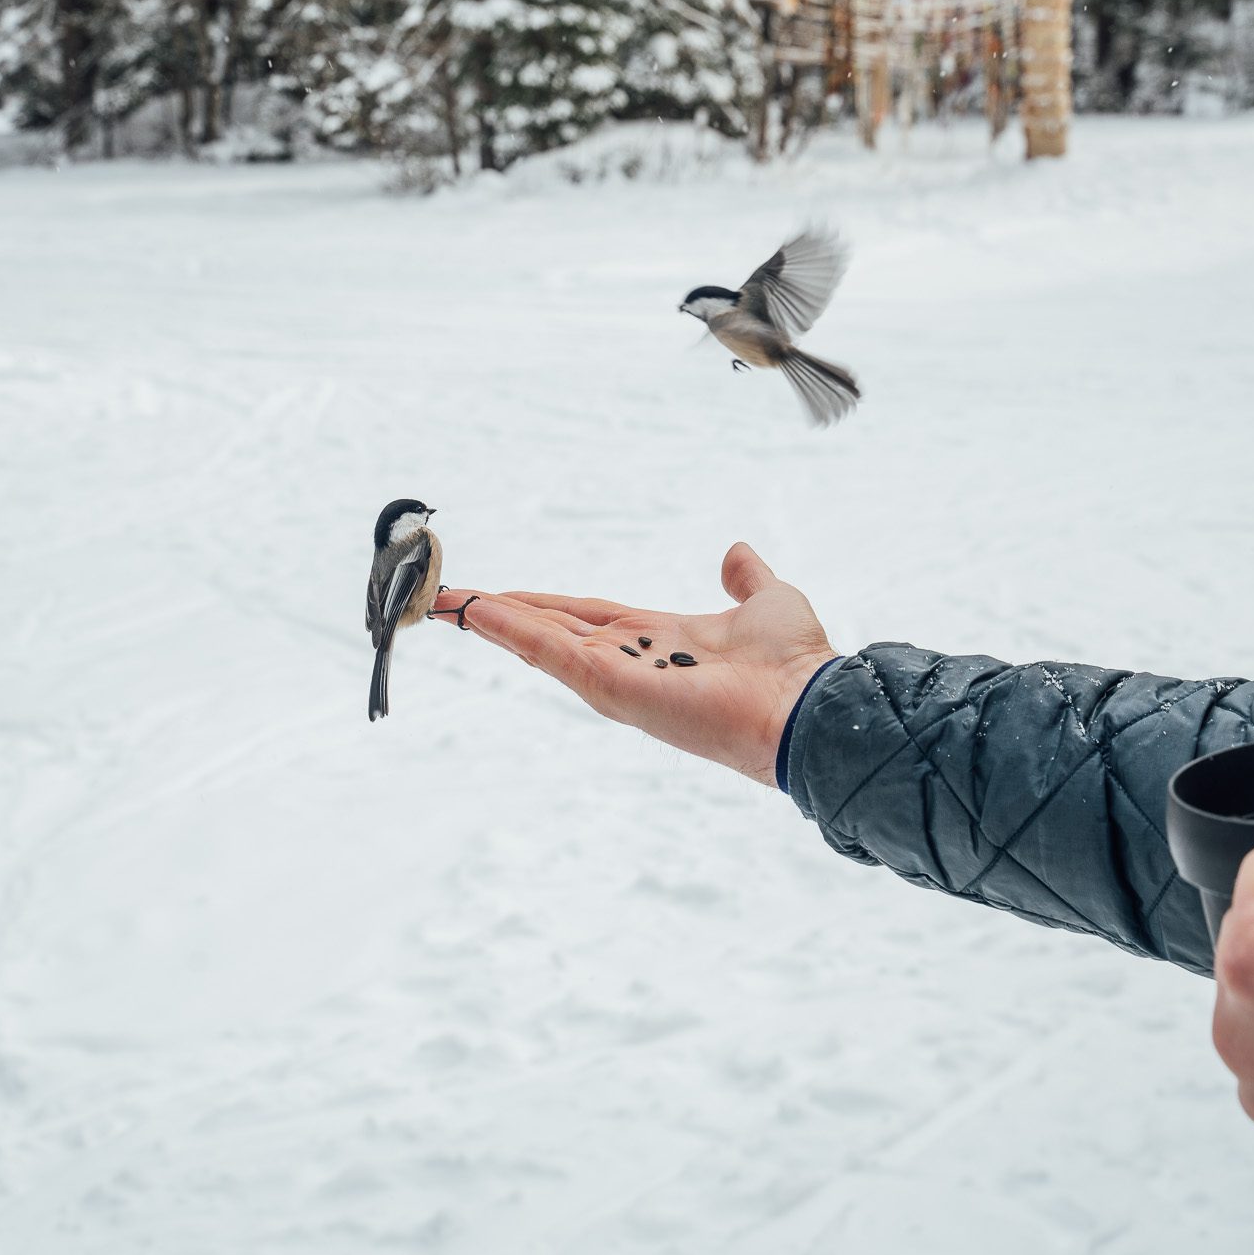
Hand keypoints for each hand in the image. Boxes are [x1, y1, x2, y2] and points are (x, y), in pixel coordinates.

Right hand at [432, 542, 837, 787]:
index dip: (539, 606)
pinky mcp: (615, 687)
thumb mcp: (767, 600)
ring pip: (541, 643)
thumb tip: (736, 553)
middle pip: (549, 631)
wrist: (808, 701)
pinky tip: (480, 613)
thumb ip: (745, 579)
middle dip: (499, 615)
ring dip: (492, 621)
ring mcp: (618, 677)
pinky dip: (514, 631)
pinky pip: (553, 654)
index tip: (499, 594)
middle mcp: (629, 661)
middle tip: (448, 600)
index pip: (583, 619)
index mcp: (656, 641)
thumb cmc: (795, 663)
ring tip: (446, 604)